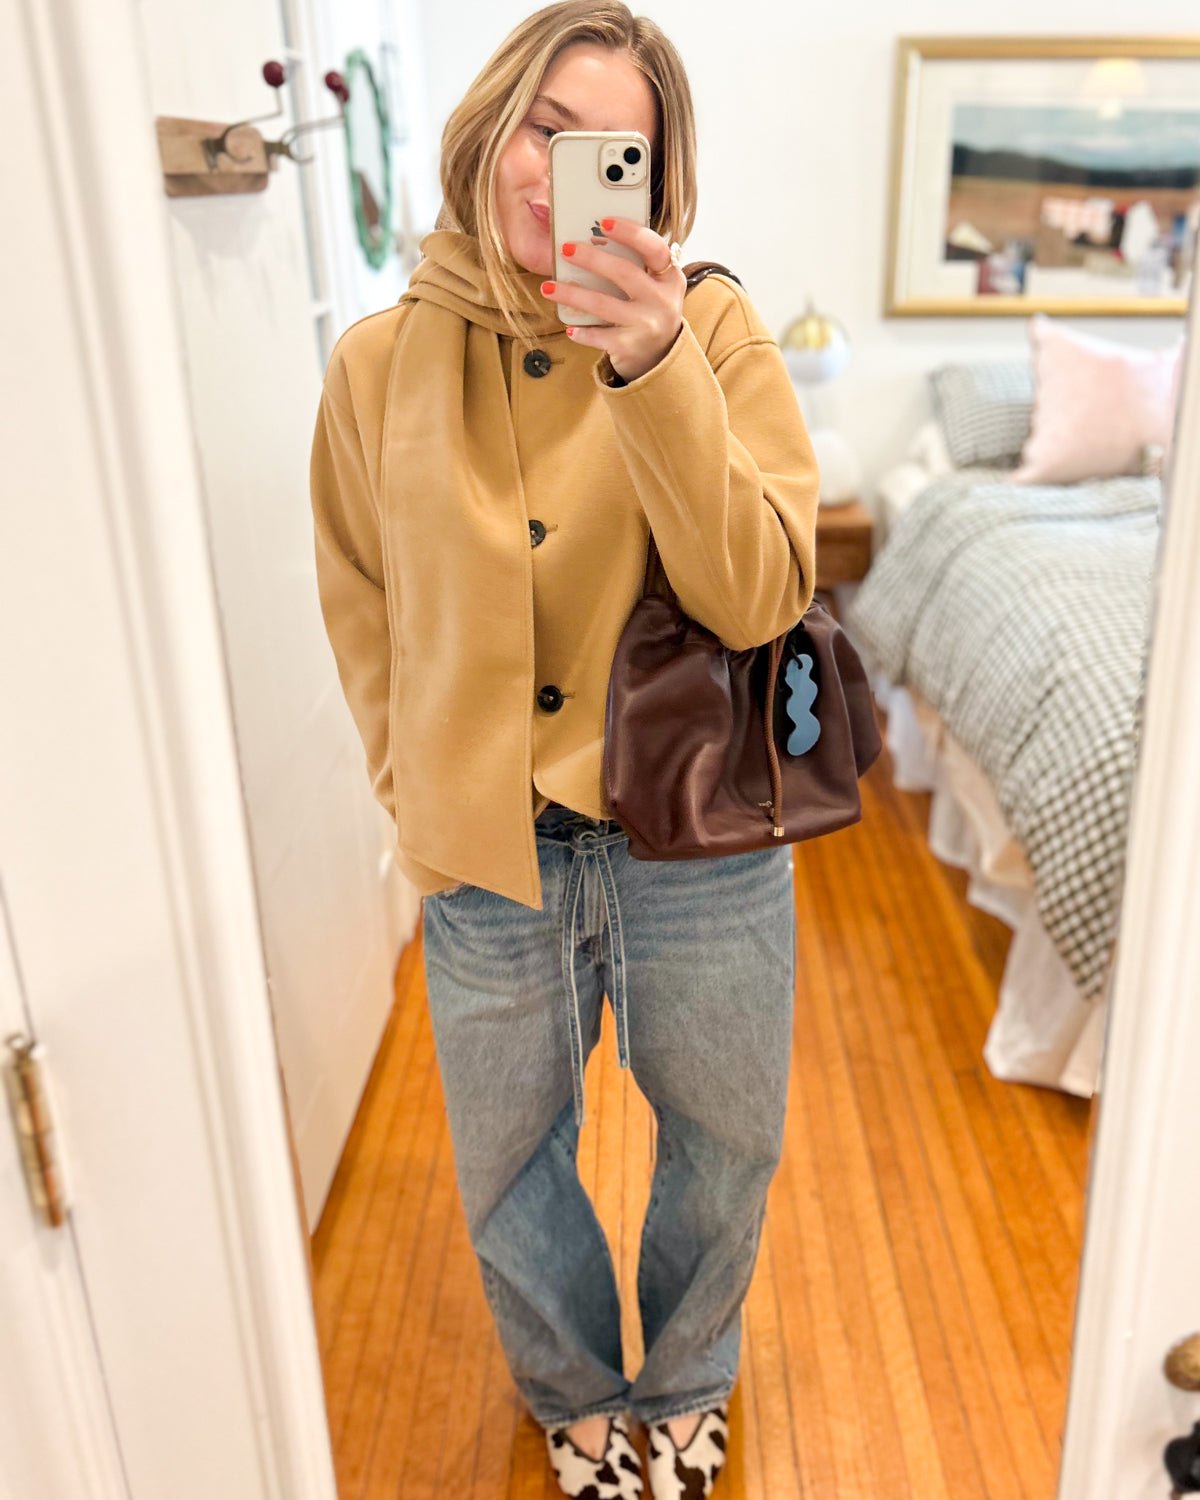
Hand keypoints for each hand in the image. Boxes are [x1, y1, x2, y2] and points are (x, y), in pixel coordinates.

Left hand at [540, 216, 684, 381]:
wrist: (660, 355)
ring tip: (548, 287)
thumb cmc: (648, 310)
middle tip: (565, 249)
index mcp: (669, 277)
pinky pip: (599, 337)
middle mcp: (661, 300)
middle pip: (624, 272)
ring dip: (572, 294)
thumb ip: (635, 263)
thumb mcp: (653, 285)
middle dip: (591, 258)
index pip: (653, 247)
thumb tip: (592, 237)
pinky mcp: (630, 347)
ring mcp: (646, 325)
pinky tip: (568, 327)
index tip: (604, 221)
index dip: (630, 233)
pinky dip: (582, 332)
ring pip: (603, 304)